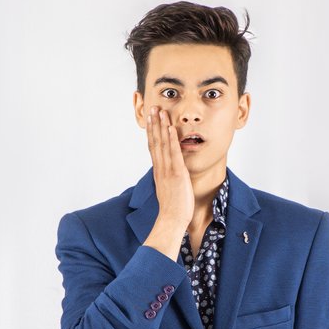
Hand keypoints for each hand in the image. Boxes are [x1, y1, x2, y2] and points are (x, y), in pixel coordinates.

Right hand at [146, 105, 193, 227]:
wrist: (171, 220)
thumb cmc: (173, 208)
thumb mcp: (169, 189)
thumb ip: (168, 179)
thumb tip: (170, 174)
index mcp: (159, 171)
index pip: (153, 147)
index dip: (152, 132)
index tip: (151, 119)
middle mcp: (161, 168)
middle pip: (155, 141)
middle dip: (154, 124)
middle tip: (153, 108)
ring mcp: (168, 170)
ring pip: (162, 144)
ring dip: (161, 126)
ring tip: (160, 111)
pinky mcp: (177, 174)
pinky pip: (174, 154)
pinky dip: (172, 140)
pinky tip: (171, 128)